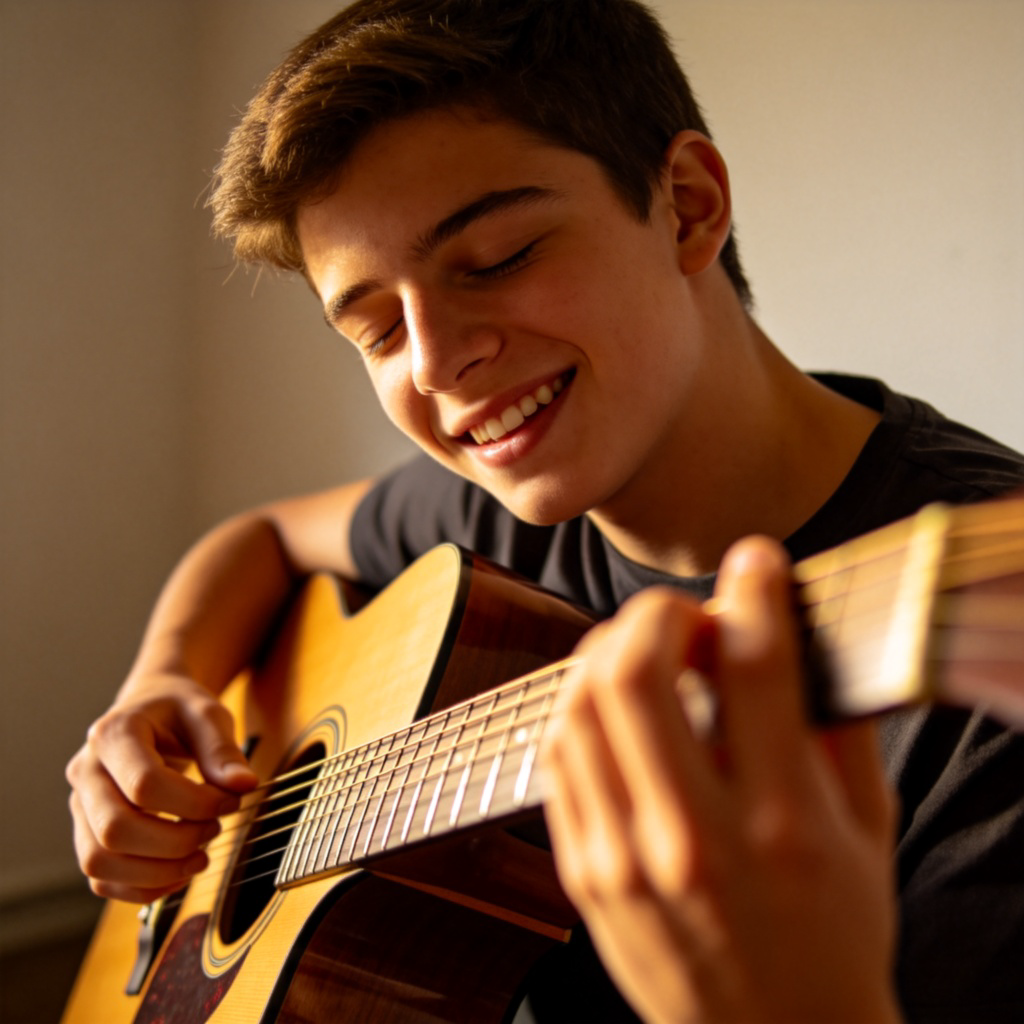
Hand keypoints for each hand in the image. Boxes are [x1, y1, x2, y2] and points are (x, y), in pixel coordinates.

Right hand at [66, 673, 257, 902]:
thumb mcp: (207, 714)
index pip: (144, 784)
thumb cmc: (178, 710)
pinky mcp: (87, 833)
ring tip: (200, 857)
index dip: (195, 803)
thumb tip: (244, 786)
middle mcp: (86, 771)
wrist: (149, 707)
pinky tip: (179, 872)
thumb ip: (223, 750)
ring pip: (99, 861)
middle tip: (215, 829)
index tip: (232, 800)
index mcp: (113, 734)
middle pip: (115, 829)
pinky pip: (101, 878)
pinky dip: (141, 887)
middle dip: (175, 842)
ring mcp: (80, 806)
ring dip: (157, 872)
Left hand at [541, 537, 900, 1023]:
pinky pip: (557, 755)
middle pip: (636, 671)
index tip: (756, 561)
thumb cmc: (834, 932)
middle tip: (684, 613)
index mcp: (783, 823)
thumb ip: (837, 727)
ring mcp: (624, 858)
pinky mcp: (583, 873)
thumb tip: (798, 633)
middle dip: (655, 611)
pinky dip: (579, 706)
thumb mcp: (870, 830)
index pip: (755, 665)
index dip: (753, 589)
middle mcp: (695, 839)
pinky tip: (612, 704)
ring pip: (578, 705)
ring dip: (608, 652)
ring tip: (645, 651)